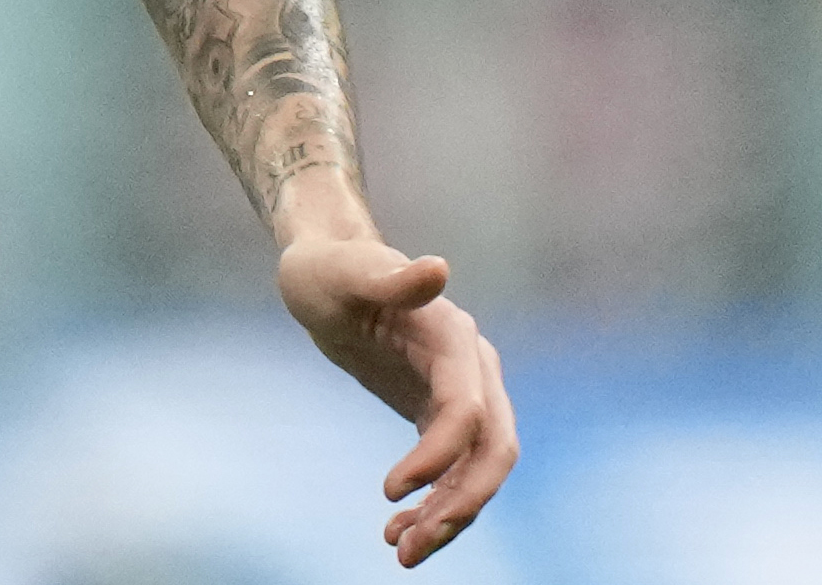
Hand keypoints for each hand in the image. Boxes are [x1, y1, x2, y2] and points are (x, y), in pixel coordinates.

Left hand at [278, 236, 514, 564]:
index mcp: (454, 336)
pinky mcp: (443, 414)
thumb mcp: (344, 272)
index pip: (466, 408)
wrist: (329, 276)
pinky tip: (398, 530)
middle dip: (462, 502)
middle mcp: (473, 369)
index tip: (389, 491)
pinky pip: (454, 470)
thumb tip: (438, 269)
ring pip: (477, 470)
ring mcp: (464, 394)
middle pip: (492, 448)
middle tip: (412, 545)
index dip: (437, 455)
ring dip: (449, 516)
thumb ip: (389, 277)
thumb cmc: (329, 271)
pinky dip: (435, 503)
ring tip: (401, 552)